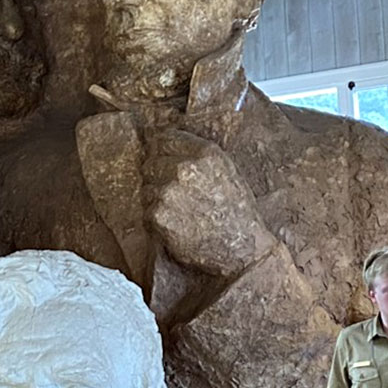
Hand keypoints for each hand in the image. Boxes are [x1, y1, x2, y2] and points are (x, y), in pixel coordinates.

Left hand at [142, 129, 274, 274]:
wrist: (242, 248)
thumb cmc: (237, 211)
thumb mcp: (226, 170)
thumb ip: (197, 154)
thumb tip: (163, 142)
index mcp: (204, 153)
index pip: (163, 138)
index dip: (159, 149)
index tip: (160, 157)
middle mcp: (184, 168)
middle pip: (150, 163)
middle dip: (158, 176)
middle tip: (175, 194)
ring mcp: (168, 192)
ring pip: (146, 188)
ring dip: (156, 199)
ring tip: (179, 211)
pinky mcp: (158, 216)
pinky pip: (146, 212)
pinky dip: (156, 219)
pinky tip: (176, 225)